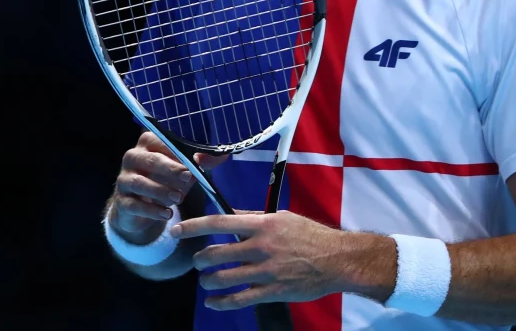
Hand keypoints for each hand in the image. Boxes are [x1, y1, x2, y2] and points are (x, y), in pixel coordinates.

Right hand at [108, 132, 228, 244]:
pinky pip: (134, 205)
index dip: (178, 152)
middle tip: (188, 179)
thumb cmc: (167, 180)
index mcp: (149, 143)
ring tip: (178, 199)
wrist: (142, 208)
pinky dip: (152, 211)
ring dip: (160, 191)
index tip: (194, 163)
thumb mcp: (187, 169)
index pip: (161, 141)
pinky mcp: (121, 201)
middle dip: (170, 169)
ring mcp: (124, 180)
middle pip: (150, 161)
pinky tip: (167, 215)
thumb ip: (204, 161)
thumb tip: (223, 155)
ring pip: (138, 183)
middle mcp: (132, 158)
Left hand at [172, 211, 350, 309]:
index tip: (177, 230)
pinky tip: (213, 301)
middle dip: (200, 259)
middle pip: (216, 253)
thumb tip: (229, 213)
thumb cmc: (311, 236)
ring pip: (222, 278)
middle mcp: (261, 246)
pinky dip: (220, 302)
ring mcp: (265, 270)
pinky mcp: (271, 291)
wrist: (337, 260)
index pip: (220, 222)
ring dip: (208, 280)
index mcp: (264, 224)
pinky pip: (237, 299)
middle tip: (198, 261)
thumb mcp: (284, 219)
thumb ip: (255, 218)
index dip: (194, 226)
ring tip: (206, 280)